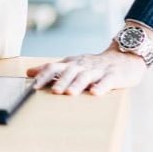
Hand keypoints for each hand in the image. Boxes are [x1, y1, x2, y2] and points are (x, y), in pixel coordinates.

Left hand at [26, 44, 148, 95]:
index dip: (43, 75)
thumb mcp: (71, 64)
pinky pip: (107, 81)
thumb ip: (52, 69)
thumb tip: (29, 72)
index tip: (34, 86)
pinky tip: (95, 93)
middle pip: (69, 71)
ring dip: (77, 84)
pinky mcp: (113, 76)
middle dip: (61, 81)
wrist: (124, 58)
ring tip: (70, 93)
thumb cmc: (93, 65)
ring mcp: (98, 70)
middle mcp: (83, 65)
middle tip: (53, 91)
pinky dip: (101, 86)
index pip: (54, 67)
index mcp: (72, 63)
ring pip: (86, 76)